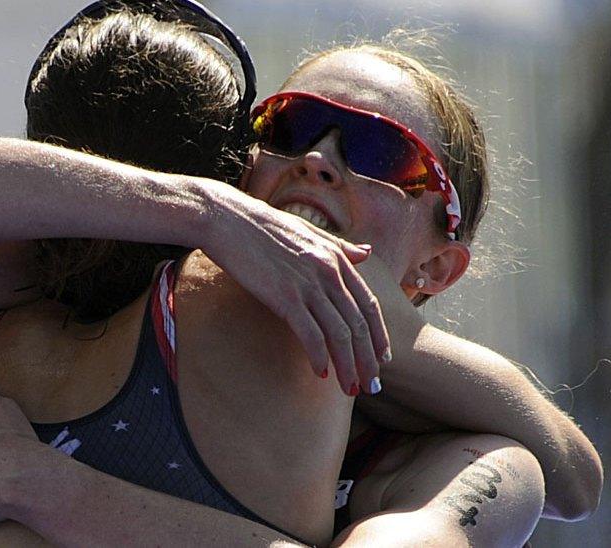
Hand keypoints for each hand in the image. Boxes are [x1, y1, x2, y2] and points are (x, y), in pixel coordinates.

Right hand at [202, 189, 389, 395]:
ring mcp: (308, 285)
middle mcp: (329, 272)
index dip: (378, 335)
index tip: (382, 359)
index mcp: (337, 257)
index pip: (368, 304)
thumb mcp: (309, 231)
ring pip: (339, 335)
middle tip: (372, 386)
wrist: (227, 219)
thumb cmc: (262, 226)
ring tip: (351, 389)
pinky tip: (321, 374)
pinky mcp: (285, 296)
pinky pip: (310, 335)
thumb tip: (367, 252)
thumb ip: (341, 247)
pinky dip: (319, 357)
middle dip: (368, 360)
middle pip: (359, 325)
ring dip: (348, 366)